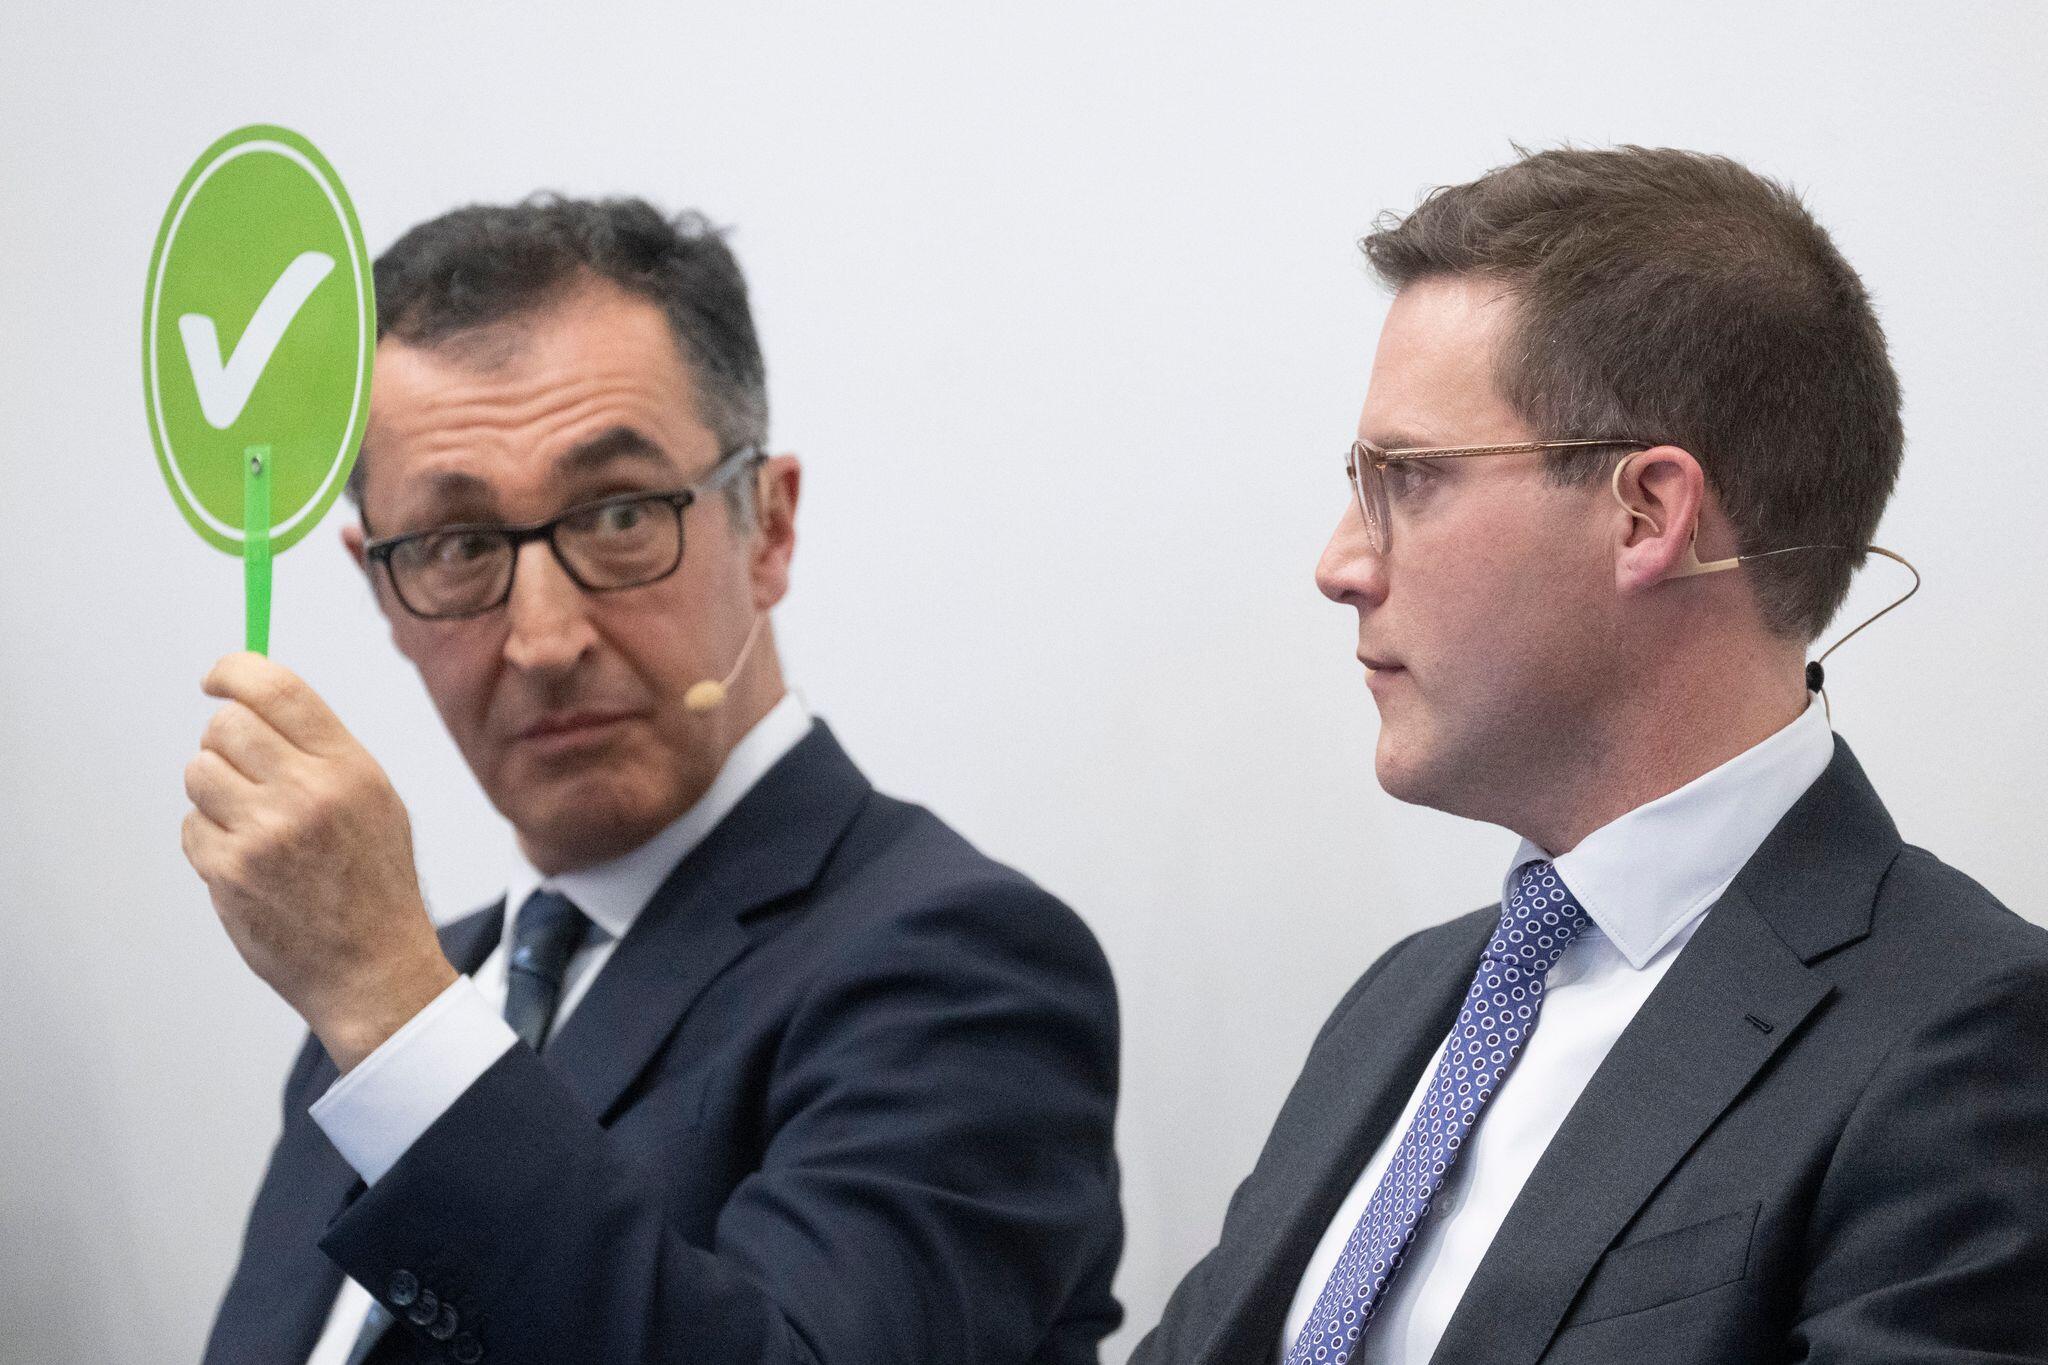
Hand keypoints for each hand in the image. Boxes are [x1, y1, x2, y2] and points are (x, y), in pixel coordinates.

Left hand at [182, 653, 455, 1071]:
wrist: (373, 967)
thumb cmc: (374, 881)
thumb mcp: (375, 800)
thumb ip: (322, 750)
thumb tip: (255, 699)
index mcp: (349, 768)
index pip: (276, 688)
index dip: (234, 670)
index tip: (218, 678)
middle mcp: (307, 793)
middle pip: (225, 725)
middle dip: (225, 743)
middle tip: (245, 771)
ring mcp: (264, 833)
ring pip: (198, 772)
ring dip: (214, 793)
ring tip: (252, 825)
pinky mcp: (229, 872)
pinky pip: (190, 828)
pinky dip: (210, 842)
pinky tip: (249, 866)